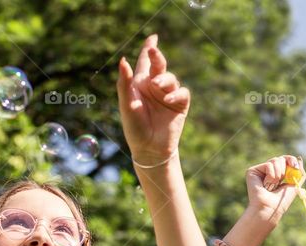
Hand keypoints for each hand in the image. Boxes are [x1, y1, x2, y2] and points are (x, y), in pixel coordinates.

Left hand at [116, 34, 189, 165]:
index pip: (144, 62)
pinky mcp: (179, 105)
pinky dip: (175, 94)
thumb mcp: (126, 104)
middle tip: (153, 50)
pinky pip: (181, 93)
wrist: (149, 148)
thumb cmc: (134, 127)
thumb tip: (123, 60)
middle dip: (157, 56)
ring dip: (165, 80)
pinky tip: (168, 100)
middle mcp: (155, 87)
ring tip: (157, 86)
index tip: (153, 38)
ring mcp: (168, 95)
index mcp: (140, 84)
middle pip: (159, 65)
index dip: (148, 49)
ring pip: (171, 78)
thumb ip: (124, 82)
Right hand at [245, 155, 300, 224]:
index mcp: (277, 174)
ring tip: (273, 186)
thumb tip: (299, 158)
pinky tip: (266, 185)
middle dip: (285, 170)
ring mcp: (260, 171)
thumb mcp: (294, 185)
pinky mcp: (252, 171)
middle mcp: (267, 171)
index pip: (285, 159)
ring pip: (275, 160)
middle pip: (281, 158)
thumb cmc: (281, 200)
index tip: (295, 166)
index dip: (291, 160)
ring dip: (279, 175)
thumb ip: (299, 172)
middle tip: (282, 181)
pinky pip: (268, 165)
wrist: (270, 208)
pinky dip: (271, 176)